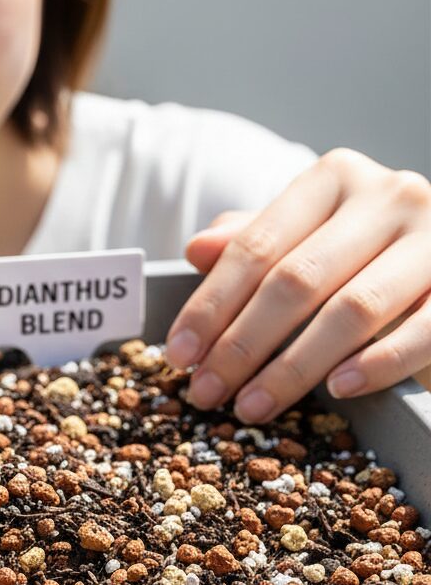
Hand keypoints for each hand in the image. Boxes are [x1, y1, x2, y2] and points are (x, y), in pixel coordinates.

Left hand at [165, 148, 430, 421]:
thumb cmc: (359, 254)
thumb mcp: (303, 236)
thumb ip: (252, 240)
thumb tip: (197, 249)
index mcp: (334, 179)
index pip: (256, 247)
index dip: (211, 305)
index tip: (179, 355)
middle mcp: (388, 196)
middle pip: (296, 280)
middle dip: (241, 344)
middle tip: (206, 391)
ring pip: (352, 309)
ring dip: (294, 367)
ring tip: (252, 406)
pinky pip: (424, 329)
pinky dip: (377, 363)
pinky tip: (337, 390)